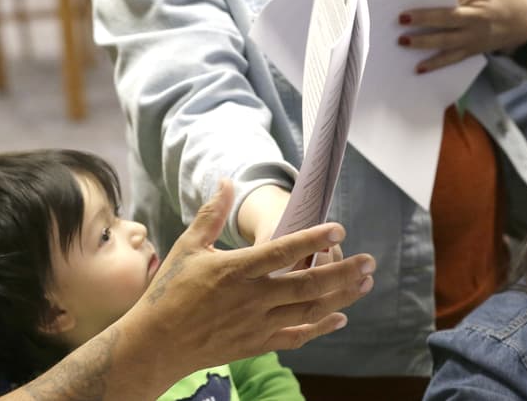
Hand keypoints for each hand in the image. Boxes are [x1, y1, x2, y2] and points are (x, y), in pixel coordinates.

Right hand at [124, 181, 374, 371]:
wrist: (156, 344)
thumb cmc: (169, 291)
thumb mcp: (187, 246)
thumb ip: (211, 214)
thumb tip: (227, 181)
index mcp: (237, 269)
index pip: (284, 250)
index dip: (314, 238)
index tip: (339, 227)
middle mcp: (253, 298)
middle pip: (308, 283)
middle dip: (343, 272)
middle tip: (369, 262)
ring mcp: (257, 324)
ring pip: (308, 310)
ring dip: (340, 297)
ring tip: (364, 284)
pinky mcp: (256, 344)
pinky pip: (296, 336)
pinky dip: (320, 328)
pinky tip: (339, 319)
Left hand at [397, 0, 526, 73]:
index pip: (451, 0)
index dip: (431, 4)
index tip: (412, 4)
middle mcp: (475, 19)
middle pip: (446, 22)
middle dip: (423, 23)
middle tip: (400, 24)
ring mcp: (474, 37)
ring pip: (447, 43)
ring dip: (424, 45)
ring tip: (403, 43)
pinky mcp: (473, 50)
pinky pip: (453, 58)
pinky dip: (436, 64)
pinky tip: (419, 68)